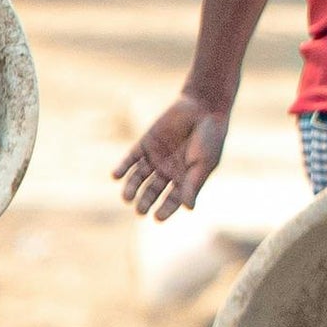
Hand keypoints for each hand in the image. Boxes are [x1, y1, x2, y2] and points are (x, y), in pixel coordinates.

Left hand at [114, 93, 229, 219]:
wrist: (203, 108)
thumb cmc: (210, 138)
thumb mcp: (203, 164)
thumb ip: (193, 184)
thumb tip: (188, 209)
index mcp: (184, 179)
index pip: (172, 200)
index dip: (164, 210)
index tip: (157, 218)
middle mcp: (168, 171)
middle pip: (152, 192)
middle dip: (145, 201)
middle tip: (140, 210)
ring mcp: (155, 158)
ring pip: (138, 178)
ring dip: (131, 188)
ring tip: (127, 198)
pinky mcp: (145, 144)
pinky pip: (130, 159)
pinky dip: (122, 168)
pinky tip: (115, 176)